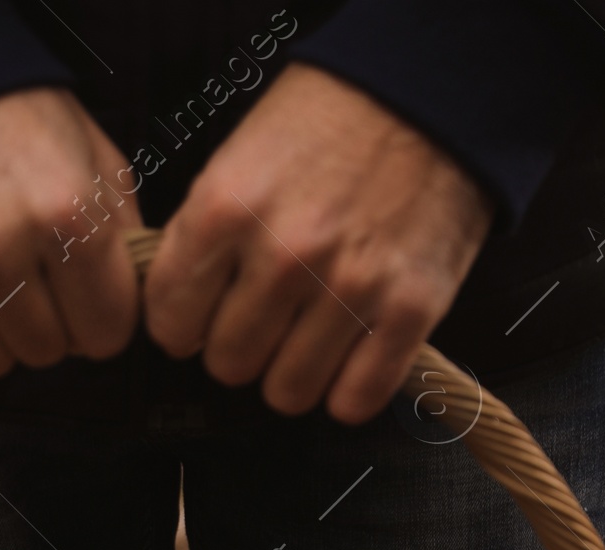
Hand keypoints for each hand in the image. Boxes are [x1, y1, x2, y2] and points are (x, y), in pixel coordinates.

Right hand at [0, 88, 140, 379]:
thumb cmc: (7, 117)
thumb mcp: (90, 154)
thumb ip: (122, 235)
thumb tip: (131, 308)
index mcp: (63, 209)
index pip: (105, 333)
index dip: (98, 315)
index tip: (81, 292)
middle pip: (46, 353)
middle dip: (45, 322)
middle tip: (24, 274)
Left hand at [145, 65, 492, 422]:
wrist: (431, 93)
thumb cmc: (329, 121)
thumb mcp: (242, 155)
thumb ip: (206, 235)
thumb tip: (181, 313)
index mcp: (227, 208)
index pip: (172, 322)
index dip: (185, 326)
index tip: (205, 316)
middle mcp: (285, 256)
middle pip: (230, 365)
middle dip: (243, 346)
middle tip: (268, 316)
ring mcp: (350, 288)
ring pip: (288, 393)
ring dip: (294, 371)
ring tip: (311, 332)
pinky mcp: (408, 312)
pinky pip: (353, 401)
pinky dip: (348, 389)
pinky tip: (351, 353)